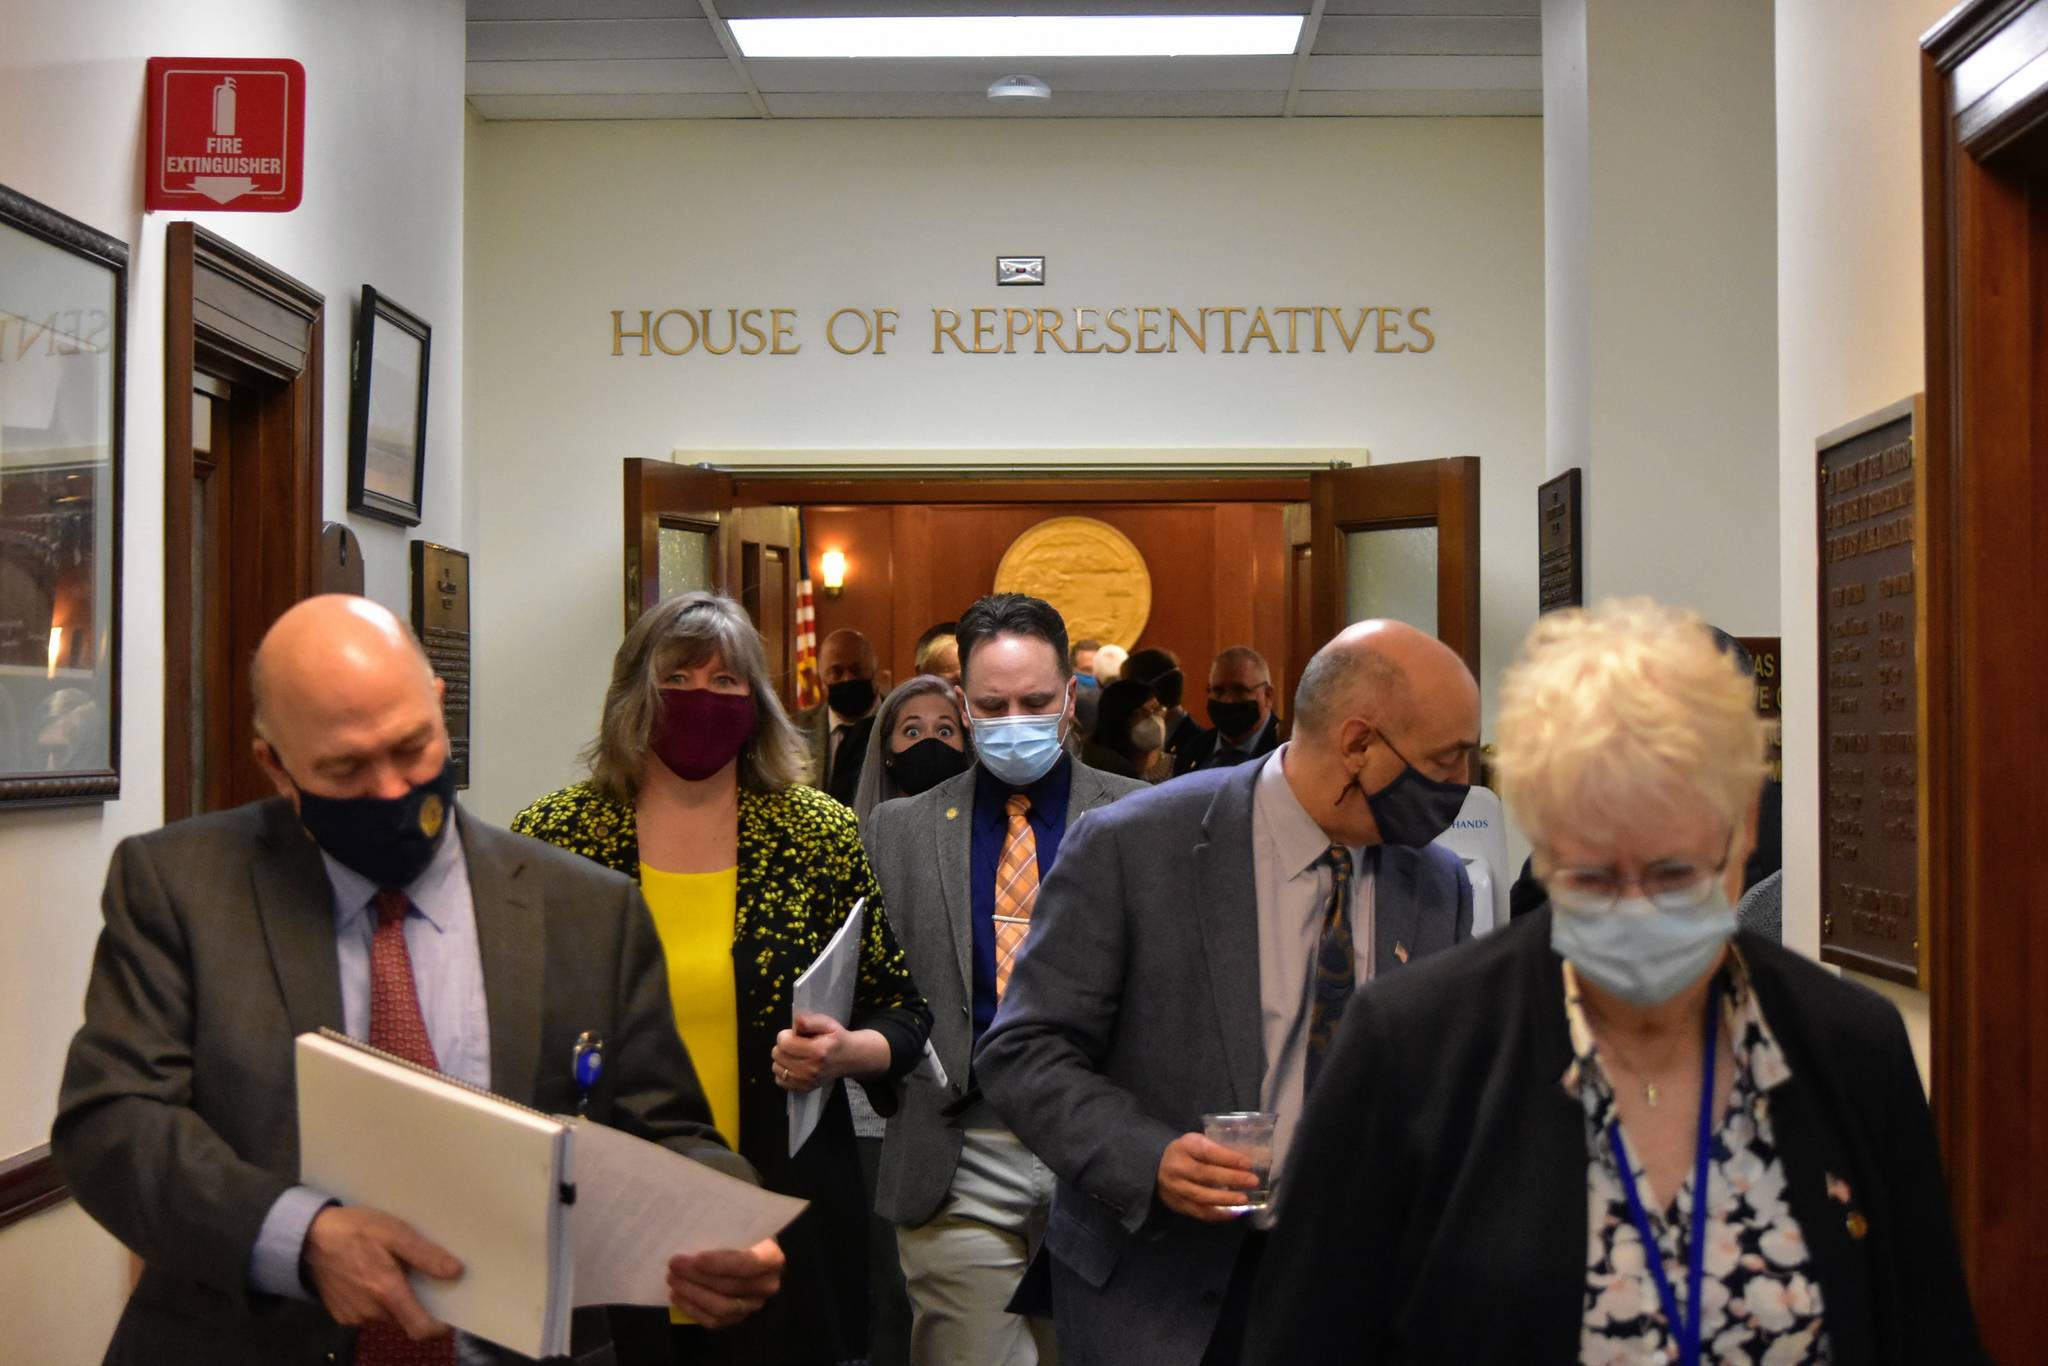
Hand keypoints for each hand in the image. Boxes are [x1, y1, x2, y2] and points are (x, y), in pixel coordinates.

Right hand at [303, 1205, 462, 1339]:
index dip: (438, 1326)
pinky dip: (375, 1300)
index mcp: (387, 1293)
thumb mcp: (395, 1233)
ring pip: (387, 1316)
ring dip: (394, 1300)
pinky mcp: (341, 1315)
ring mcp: (354, 1316)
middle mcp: (371, 1312)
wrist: (308, 1239)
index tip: (449, 1313)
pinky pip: (368, 1313)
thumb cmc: (355, 1231)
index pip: (420, 1329)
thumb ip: (425, 1255)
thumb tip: (455, 1272)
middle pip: (405, 1319)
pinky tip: (370, 1276)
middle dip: (416, 1303)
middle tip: (419, 1276)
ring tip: (393, 1271)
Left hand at [668, 1238, 784, 1327]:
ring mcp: (754, 1304)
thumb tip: (695, 1230)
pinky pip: (715, 1321)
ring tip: (673, 1280)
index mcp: (772, 1258)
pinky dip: (693, 1310)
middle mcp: (768, 1284)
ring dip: (693, 1295)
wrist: (750, 1249)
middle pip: (731, 1287)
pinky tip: (678, 1296)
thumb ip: (724, 1229)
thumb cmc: (740, 1233)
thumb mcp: (738, 1225)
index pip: (748, 1264)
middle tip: (674, 1265)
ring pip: (722, 1308)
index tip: (696, 1258)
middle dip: (698, 1277)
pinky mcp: (739, 1317)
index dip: (721, 1263)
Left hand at [772, 1012, 848, 1092]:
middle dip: (783, 1046)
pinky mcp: (803, 1089)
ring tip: (795, 1054)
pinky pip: (779, 1080)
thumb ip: (809, 1021)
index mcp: (817, 1051)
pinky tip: (793, 1065)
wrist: (848, 1058)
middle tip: (795, 1044)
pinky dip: (783, 1072)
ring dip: (782, 1059)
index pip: (784, 1043)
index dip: (785, 1035)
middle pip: (778, 1055)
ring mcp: (806, 1081)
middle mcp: (811, 1069)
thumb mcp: (827, 1023)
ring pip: (776, 1067)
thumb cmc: (836, 1038)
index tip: (793, 1034)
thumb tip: (796, 1021)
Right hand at [1155, 1133, 1257, 1222]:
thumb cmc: (1186, 1152)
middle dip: (1231, 1178)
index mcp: (1185, 1146)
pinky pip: (1199, 1212)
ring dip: (1225, 1199)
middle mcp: (1177, 1167)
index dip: (1228, 1158)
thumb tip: (1247, 1162)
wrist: (1157, 1167)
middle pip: (1205, 1174)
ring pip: (1201, 1196)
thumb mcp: (1197, 1142)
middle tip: (1253, 1181)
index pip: (1207, 1152)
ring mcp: (1176, 1188)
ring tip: (1244, 1200)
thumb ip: (1217, 1150)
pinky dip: (1218, 1214)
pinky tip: (1234, 1213)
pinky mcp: (1177, 1204)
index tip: (1248, 1163)